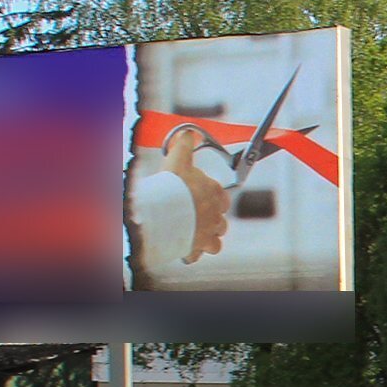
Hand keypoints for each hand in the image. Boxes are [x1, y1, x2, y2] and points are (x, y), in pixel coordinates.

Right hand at [162, 129, 231, 262]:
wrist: (164, 210)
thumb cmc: (172, 185)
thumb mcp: (178, 160)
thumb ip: (184, 146)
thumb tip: (187, 132)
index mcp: (215, 193)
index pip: (222, 199)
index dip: (213, 200)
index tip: (200, 198)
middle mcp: (216, 215)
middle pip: (221, 222)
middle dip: (211, 221)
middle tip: (194, 217)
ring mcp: (209, 233)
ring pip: (216, 240)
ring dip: (206, 238)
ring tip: (192, 234)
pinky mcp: (198, 247)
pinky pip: (200, 253)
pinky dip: (194, 252)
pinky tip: (185, 249)